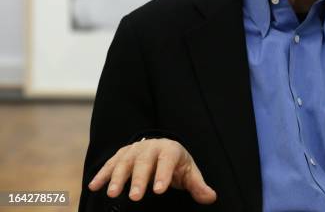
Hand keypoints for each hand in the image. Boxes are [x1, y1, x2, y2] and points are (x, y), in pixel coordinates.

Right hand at [88, 138, 215, 203]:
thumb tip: (210, 197)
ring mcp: (134, 149)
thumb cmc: (177, 164)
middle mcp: (151, 146)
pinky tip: (94, 186)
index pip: (168, 161)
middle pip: (144, 161)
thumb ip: (197, 185)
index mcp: (170, 149)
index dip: (163, 174)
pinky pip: (111, 163)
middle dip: (139, 179)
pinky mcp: (121, 154)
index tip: (159, 190)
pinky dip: (102, 174)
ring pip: (125, 161)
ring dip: (117, 177)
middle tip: (136, 197)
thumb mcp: (189, 172)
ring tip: (113, 193)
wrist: (162, 149)